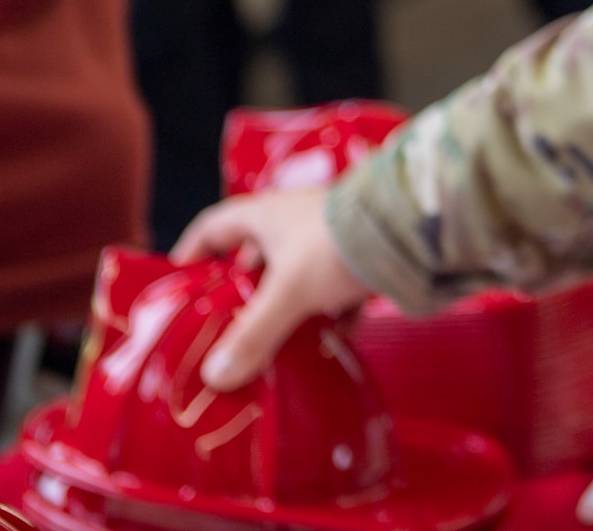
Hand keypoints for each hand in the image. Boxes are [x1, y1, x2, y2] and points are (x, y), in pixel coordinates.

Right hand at [170, 187, 373, 391]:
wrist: (412, 233)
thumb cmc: (336, 246)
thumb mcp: (288, 292)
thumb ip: (253, 334)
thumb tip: (216, 377)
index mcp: (266, 216)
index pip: (214, 228)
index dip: (192, 253)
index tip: (180, 285)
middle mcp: (295, 223)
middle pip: (256, 257)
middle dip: (241, 293)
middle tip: (226, 329)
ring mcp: (330, 241)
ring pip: (297, 279)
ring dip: (287, 311)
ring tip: (272, 348)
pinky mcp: (361, 260)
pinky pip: (335, 294)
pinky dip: (329, 319)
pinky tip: (327, 348)